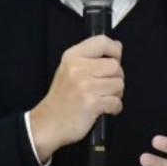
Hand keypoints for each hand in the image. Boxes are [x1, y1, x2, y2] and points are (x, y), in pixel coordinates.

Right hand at [27, 35, 123, 162]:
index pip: (101, 42)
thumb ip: (92, 57)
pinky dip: (114, 108)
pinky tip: (105, 109)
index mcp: (72, 56)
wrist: (48, 123)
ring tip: (104, 98)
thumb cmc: (62, 96)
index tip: (114, 60)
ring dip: (116, 94)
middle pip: (115, 66)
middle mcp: (78, 69)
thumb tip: (118, 46)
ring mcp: (85, 86)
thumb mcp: (69, 69)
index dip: (114, 50)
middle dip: (116, 78)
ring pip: (119, 84)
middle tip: (106, 87)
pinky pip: (117, 101)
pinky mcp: (92, 103)